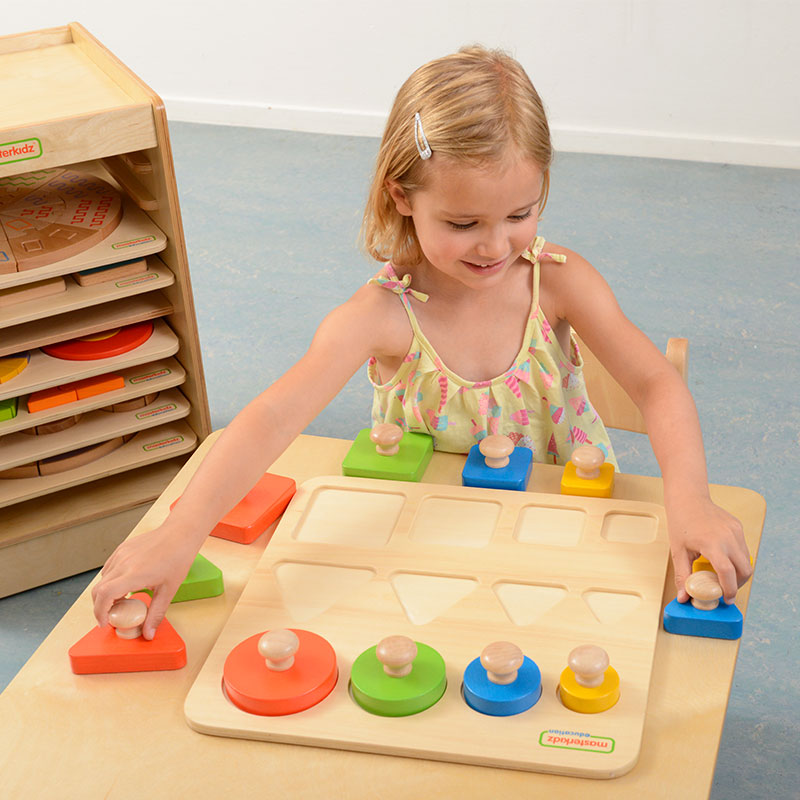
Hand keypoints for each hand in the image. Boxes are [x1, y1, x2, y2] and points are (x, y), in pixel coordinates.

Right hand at [92, 523, 198, 639]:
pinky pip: (109, 568)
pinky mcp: (122, 549)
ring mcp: (121, 554)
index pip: (104, 595)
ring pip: (102, 579)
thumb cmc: (178, 558)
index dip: (99, 612)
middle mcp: (123, 563)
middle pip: (98, 590)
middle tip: (112, 617)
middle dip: (100, 607)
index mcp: (134, 574)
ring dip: (105, 594)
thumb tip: (148, 634)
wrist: (180, 533)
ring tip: (122, 602)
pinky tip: (125, 585)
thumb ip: (156, 613)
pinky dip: (110, 580)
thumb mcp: (169, 590)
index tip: (105, 623)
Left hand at [666, 494, 751, 604]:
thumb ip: (682, 575)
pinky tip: (723, 558)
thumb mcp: (678, 551)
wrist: (688, 498)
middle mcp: (728, 537)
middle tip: (725, 590)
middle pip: (744, 570)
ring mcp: (736, 531)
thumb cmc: (680, 522)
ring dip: (738, 572)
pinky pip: (743, 548)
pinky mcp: (738, 527)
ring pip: (747, 560)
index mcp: (712, 544)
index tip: (725, 599)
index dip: (729, 590)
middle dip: (737, 584)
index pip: (728, 573)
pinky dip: (737, 558)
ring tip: (723, 576)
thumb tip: (683, 597)